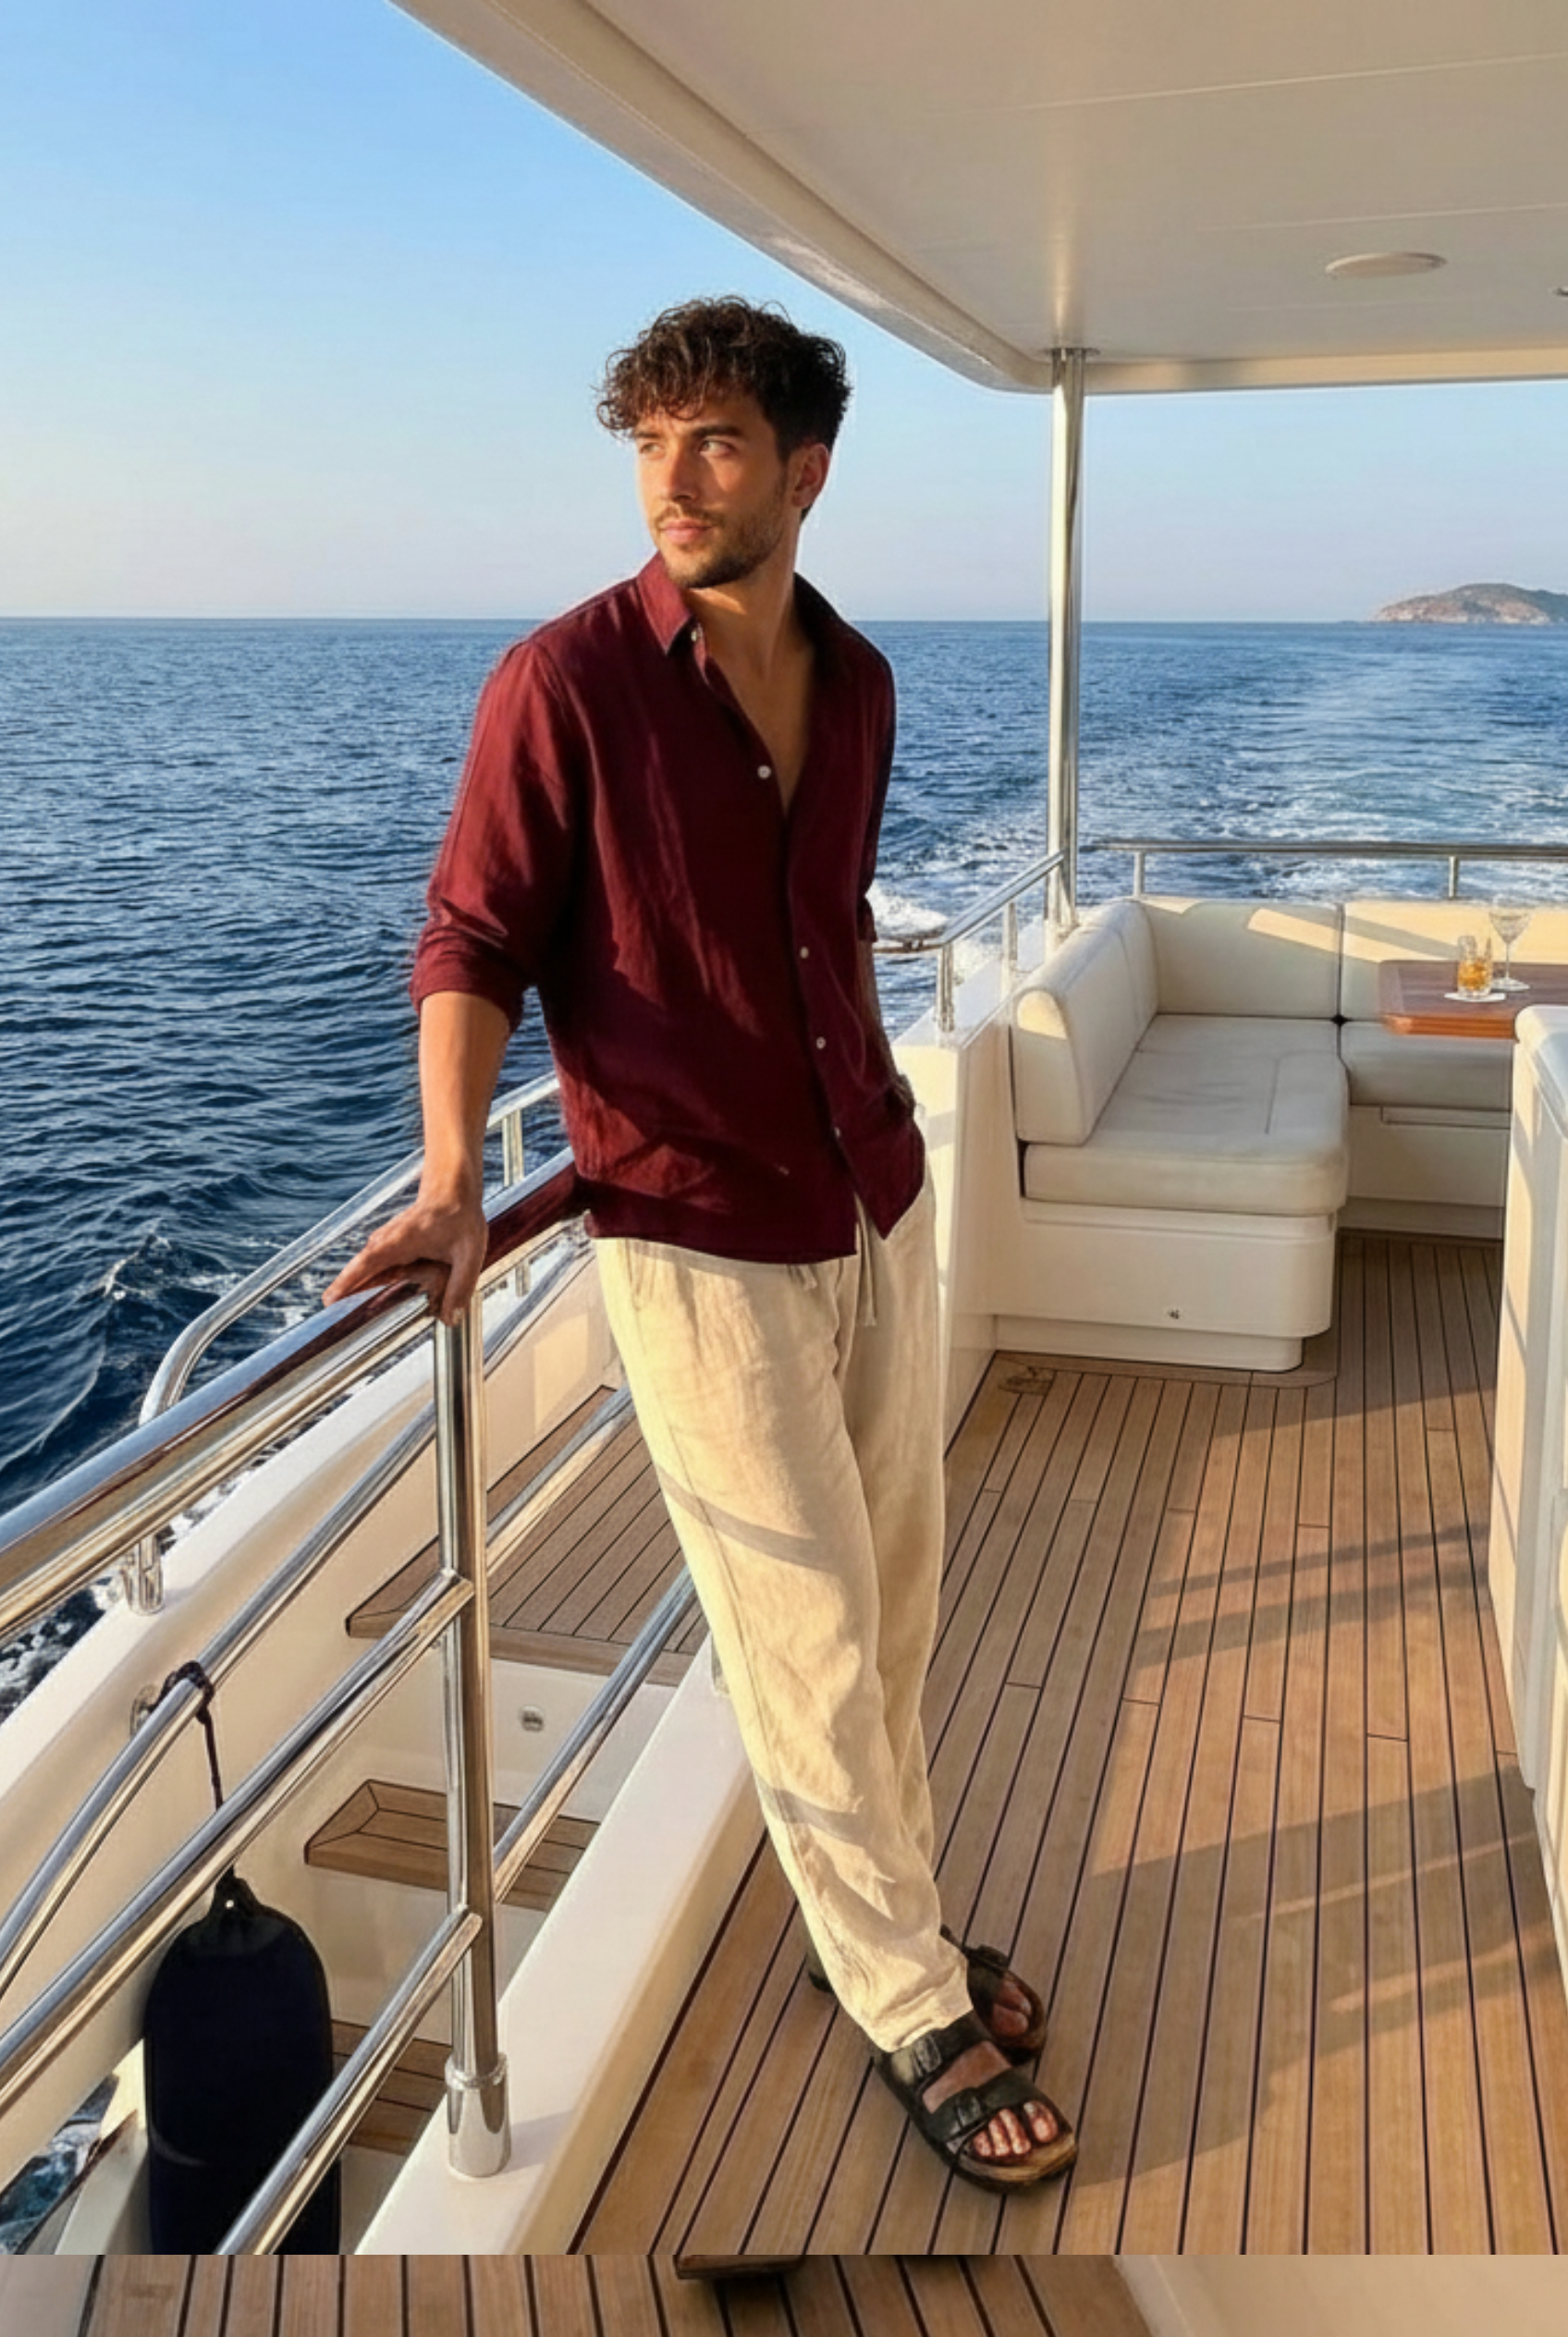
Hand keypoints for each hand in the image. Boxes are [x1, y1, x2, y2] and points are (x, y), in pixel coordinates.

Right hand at [321, 1191, 488, 1326]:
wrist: (453, 1190)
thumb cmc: (459, 1217)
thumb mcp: (468, 1256)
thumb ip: (460, 1288)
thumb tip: (449, 1320)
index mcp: (396, 1244)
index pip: (364, 1266)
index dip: (346, 1285)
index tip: (328, 1303)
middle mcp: (383, 1244)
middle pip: (357, 1274)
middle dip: (346, 1299)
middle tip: (337, 1328)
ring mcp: (385, 1245)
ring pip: (366, 1273)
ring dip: (356, 1294)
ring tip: (348, 1322)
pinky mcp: (390, 1248)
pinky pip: (375, 1270)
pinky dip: (369, 1286)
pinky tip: (371, 1305)